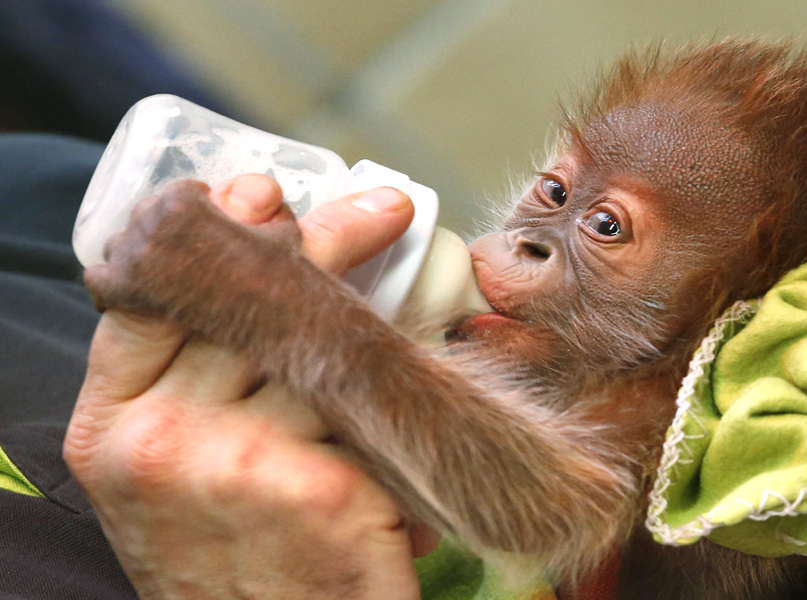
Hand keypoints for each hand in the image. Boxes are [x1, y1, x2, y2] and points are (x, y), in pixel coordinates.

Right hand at [65, 175, 437, 599]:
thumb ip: (195, 385)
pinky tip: (421, 428)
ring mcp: (237, 462)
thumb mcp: (175, 471)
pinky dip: (403, 411)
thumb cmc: (226, 557)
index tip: (262, 186)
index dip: (208, 231)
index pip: (146, 297)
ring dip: (383, 321)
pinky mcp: (319, 490)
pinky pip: (372, 411)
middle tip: (387, 206)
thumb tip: (267, 259)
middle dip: (325, 236)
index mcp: (109, 425)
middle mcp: (159, 438)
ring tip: (424, 313)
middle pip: (247, 298)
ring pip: (322, 347)